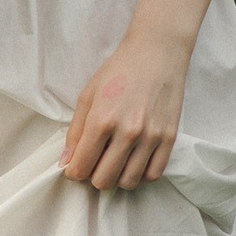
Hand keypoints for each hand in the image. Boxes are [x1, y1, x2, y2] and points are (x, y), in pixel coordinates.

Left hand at [60, 29, 188, 190]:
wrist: (156, 53)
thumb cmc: (118, 71)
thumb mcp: (87, 96)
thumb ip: (75, 131)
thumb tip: (66, 162)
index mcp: (102, 120)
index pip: (81, 166)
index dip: (73, 172)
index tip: (74, 167)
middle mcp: (127, 132)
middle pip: (104, 180)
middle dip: (93, 176)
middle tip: (94, 163)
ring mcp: (151, 137)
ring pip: (128, 182)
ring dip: (117, 178)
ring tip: (113, 163)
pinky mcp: (170, 138)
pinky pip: (153, 174)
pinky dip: (140, 175)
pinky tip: (133, 162)